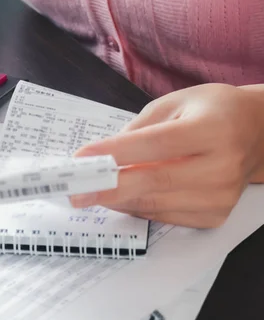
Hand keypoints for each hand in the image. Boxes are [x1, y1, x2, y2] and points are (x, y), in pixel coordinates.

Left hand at [70, 84, 263, 227]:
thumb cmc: (212, 112)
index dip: (115, 153)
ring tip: (88, 191)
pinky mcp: (214, 215)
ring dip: (115, 199)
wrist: (257, 135)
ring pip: (154, 204)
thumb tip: (104, 157)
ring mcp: (220, 196)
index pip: (155, 144)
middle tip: (74, 191)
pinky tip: (120, 195)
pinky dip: (135, 206)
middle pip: (153, 182)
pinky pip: (162, 216)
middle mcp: (221, 166)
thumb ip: (139, 128)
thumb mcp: (175, 103)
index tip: (82, 158)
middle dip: (106, 188)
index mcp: (213, 129)